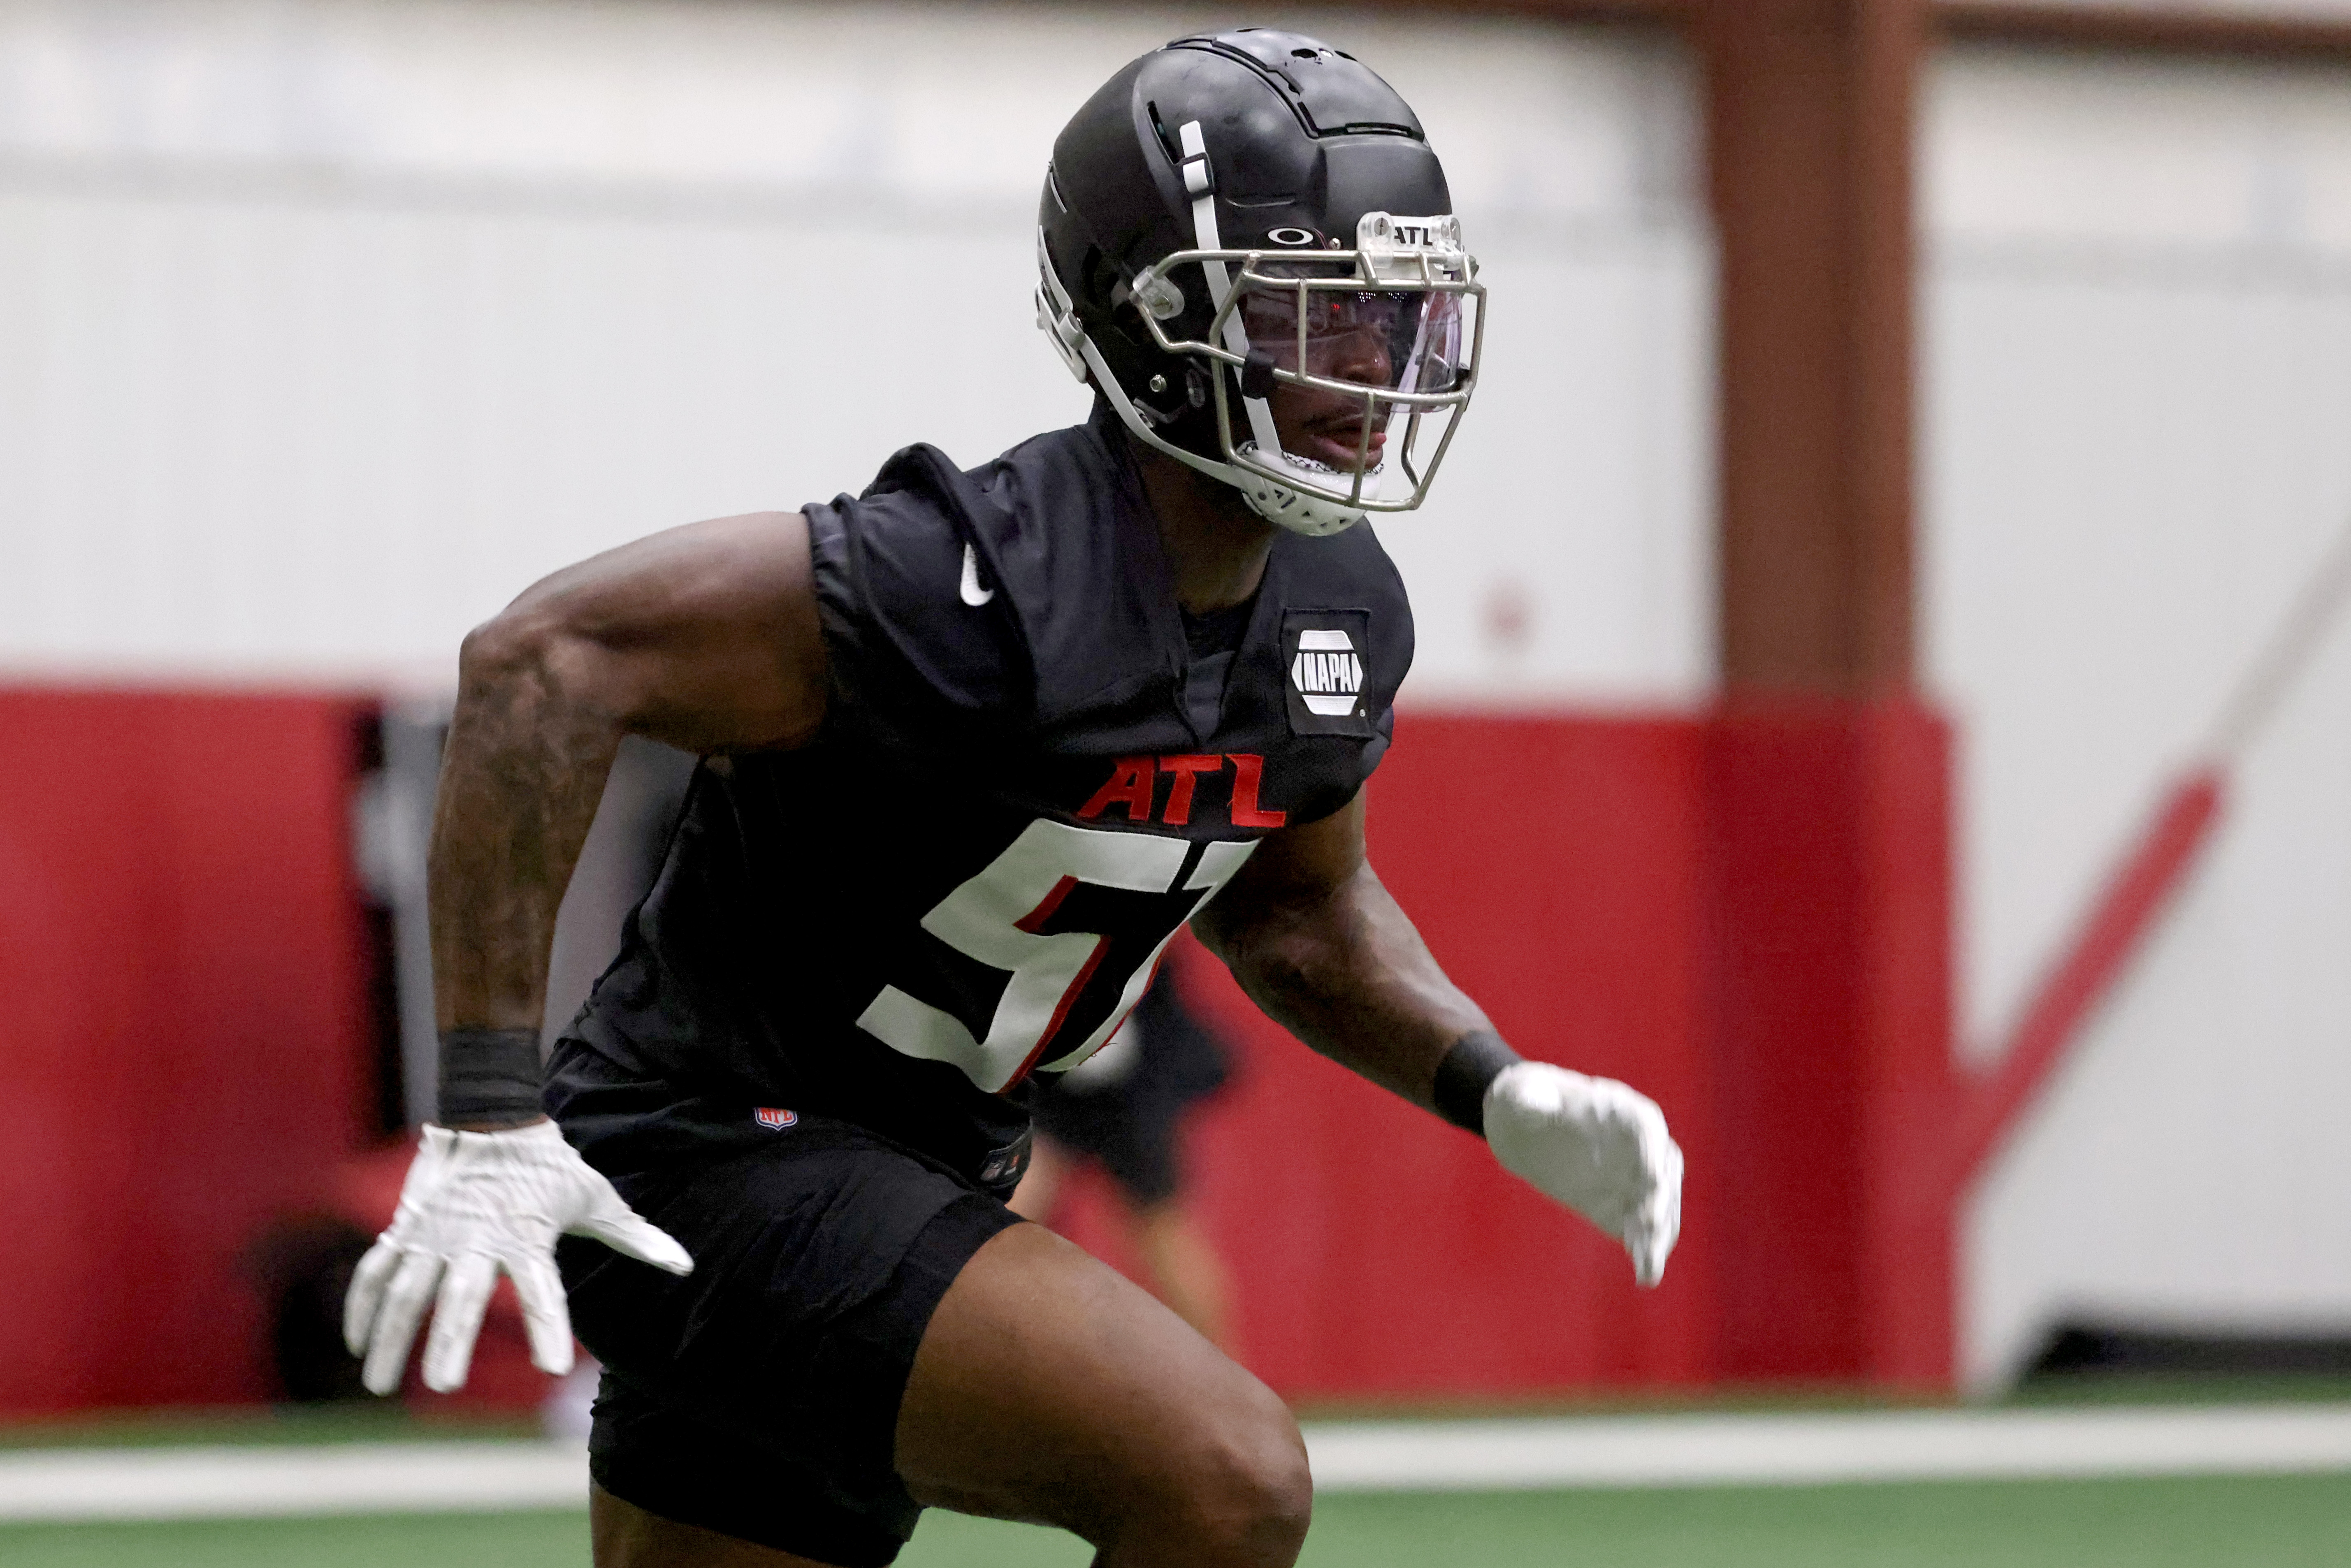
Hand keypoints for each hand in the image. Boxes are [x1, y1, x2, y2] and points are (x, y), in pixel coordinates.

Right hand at [342, 1120, 692, 1394]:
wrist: (492, 1113)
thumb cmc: (551, 1165)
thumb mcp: (598, 1198)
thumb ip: (636, 1237)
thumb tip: (684, 1265)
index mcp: (528, 1236)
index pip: (543, 1291)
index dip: (549, 1329)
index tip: (552, 1370)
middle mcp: (477, 1237)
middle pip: (462, 1298)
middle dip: (451, 1344)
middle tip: (445, 1388)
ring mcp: (435, 1232)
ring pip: (407, 1291)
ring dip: (392, 1339)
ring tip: (382, 1387)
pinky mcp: (406, 1226)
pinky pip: (376, 1271)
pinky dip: (363, 1306)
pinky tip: (358, 1343)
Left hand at [1483, 1062, 1682, 1286]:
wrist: (1521, 1126)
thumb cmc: (1523, 1099)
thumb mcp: (1518, 1094)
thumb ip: (1529, 1097)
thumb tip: (1535, 1105)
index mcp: (1617, 1107)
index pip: (1646, 1126)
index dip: (1651, 1152)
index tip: (1651, 1178)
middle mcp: (1635, 1143)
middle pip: (1663, 1169)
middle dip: (1660, 1197)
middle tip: (1647, 1224)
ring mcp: (1630, 1176)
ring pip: (1657, 1205)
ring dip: (1659, 1234)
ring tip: (1649, 1265)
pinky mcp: (1617, 1204)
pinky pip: (1638, 1229)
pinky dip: (1645, 1251)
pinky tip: (1645, 1276)